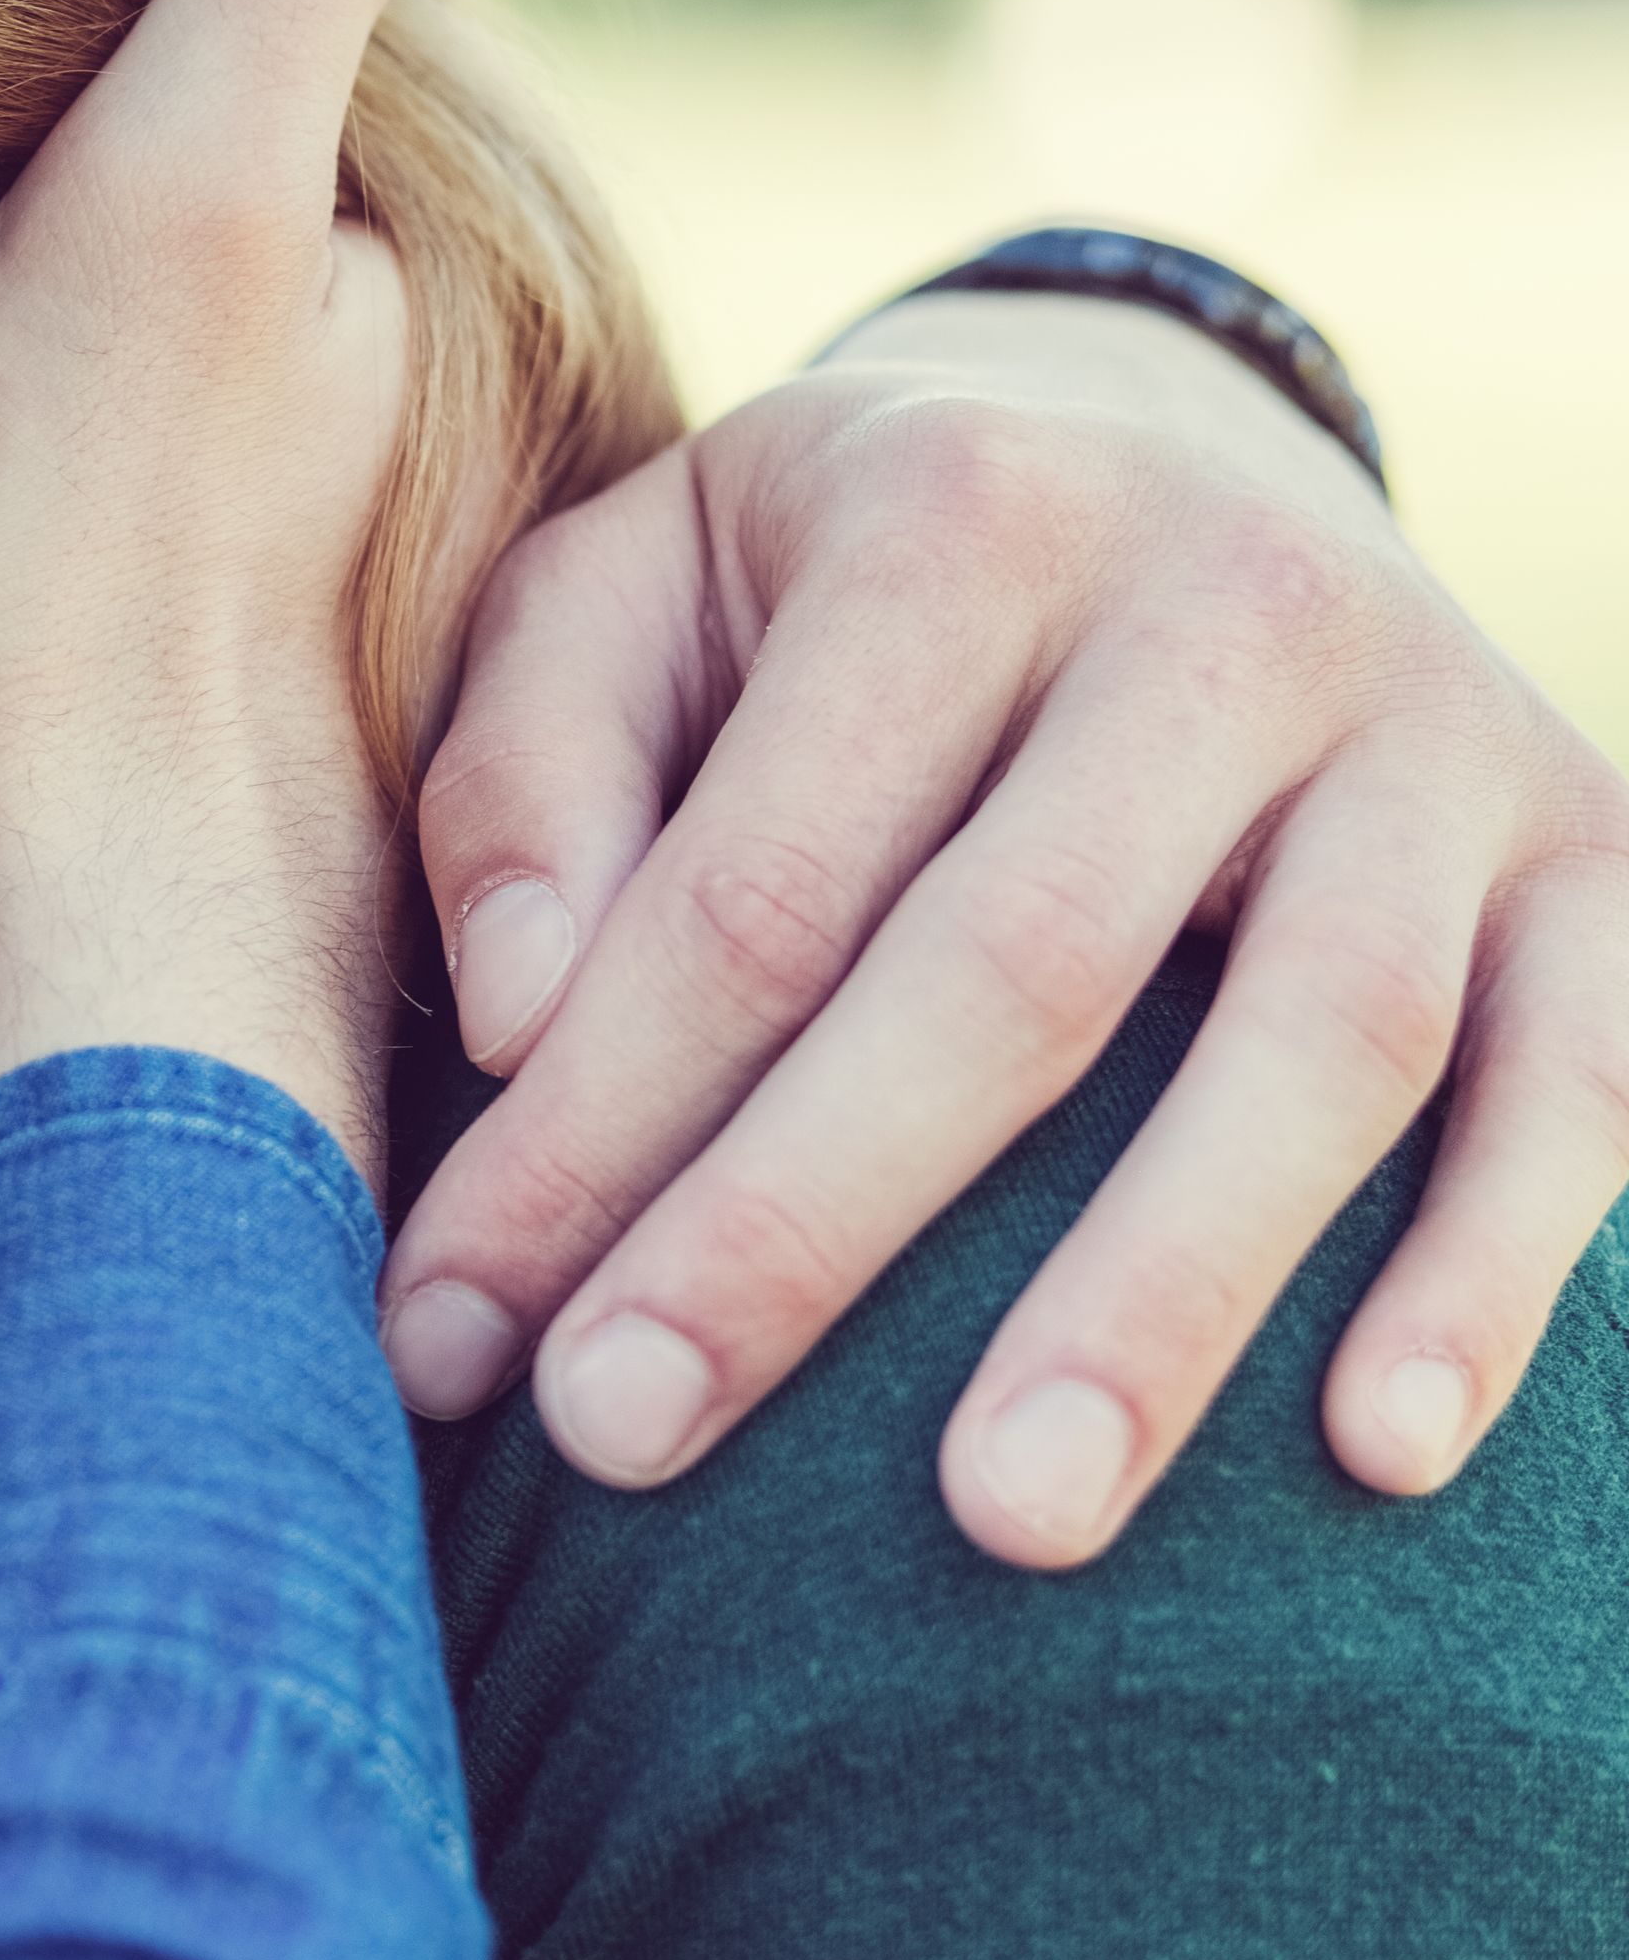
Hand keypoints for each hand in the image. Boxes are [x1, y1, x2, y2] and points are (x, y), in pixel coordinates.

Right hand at [0, 0, 419, 1175]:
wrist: (88, 985)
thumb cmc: (101, 596)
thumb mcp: (171, 216)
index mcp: (418, 300)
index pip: (330, 103)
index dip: (199, 70)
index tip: (84, 94)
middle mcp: (430, 459)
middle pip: (312, 280)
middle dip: (217, 247)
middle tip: (45, 297)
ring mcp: (355, 622)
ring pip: (270, 445)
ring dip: (184, 425)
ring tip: (37, 453)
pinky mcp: (274, 763)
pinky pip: (216, 594)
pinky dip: (157, 572)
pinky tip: (63, 617)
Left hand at [383, 288, 1628, 1566]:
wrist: (1168, 433)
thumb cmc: (822, 573)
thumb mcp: (622, 583)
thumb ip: (527, 774)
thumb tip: (526, 1022)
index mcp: (959, 516)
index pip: (752, 883)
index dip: (587, 1126)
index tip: (446, 1335)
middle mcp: (1224, 602)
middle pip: (1009, 963)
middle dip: (799, 1229)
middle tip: (620, 1442)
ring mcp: (1437, 732)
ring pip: (1319, 1039)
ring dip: (1161, 1298)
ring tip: (1002, 1526)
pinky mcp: (1591, 850)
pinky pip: (1581, 1080)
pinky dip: (1490, 1272)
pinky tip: (1373, 1459)